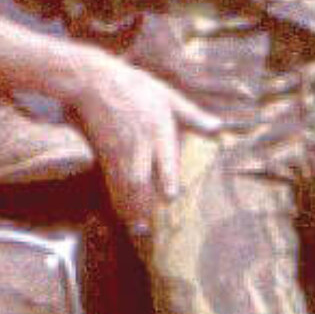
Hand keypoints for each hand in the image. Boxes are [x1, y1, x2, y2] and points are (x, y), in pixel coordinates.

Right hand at [64, 50, 219, 234]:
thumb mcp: (168, 95)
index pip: (162, 156)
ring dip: (130, 208)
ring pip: (124, 184)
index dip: (165, 176)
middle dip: (142, 203)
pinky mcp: (106, 155)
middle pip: (138, 177)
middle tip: (149, 228)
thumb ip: (192, 115)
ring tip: (138, 230)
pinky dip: (118, 200)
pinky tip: (123, 215)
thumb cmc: (136, 87)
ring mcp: (119, 151)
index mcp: (156, 129)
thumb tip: (219, 129)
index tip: (170, 196)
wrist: (95, 82)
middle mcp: (137, 144)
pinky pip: (112, 182)